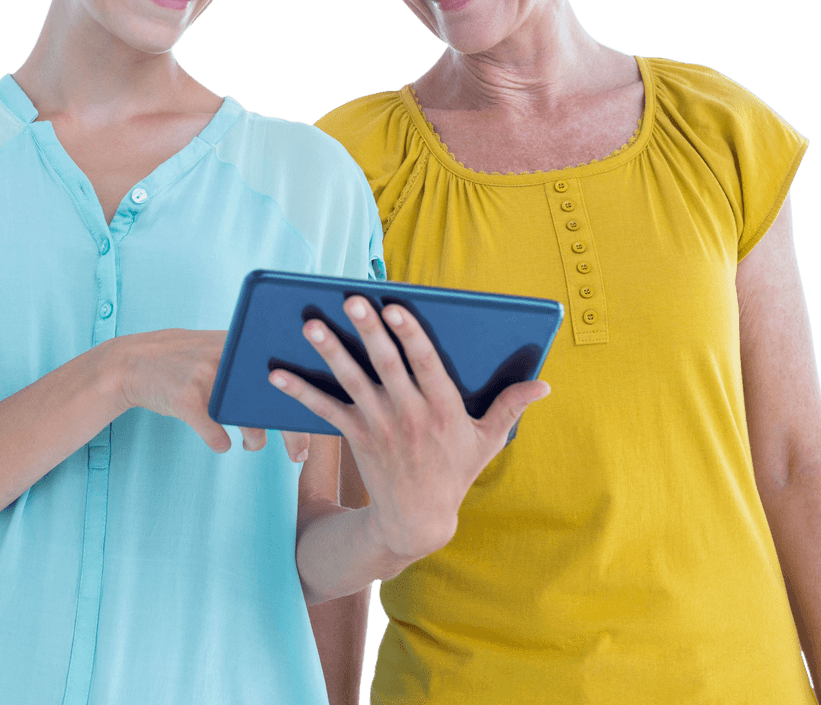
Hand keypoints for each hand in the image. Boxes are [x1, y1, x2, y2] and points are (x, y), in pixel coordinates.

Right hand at [102, 330, 309, 460]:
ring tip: (253, 444)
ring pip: (249, 421)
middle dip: (293, 433)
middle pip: (276, 400)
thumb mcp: (221, 348)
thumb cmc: (187, 360)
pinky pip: (216, 436)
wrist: (133, 362)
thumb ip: (252, 360)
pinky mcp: (186, 400)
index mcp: (244, 342)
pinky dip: (220, 443)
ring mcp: (208, 377)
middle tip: (299, 456)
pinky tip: (222, 442)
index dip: (308, 401)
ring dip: (255, 440)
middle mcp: (230, 356)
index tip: (319, 425)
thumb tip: (299, 388)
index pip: (290, 371)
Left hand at [269, 296, 549, 559]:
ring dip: (330, 353)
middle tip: (352, 300)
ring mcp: (379, 426)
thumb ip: (510, 406)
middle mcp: (409, 414)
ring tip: (311, 325)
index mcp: (443, 409)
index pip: (425, 364)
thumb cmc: (454, 471)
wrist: (417, 520)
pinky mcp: (356, 437)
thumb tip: (544, 384)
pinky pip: (324, 411)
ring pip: (352, 382)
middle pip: (385, 365)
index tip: (396, 307)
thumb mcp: (488, 441)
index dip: (410, 335)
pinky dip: (300, 392)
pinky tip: (276, 373)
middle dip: (368, 331)